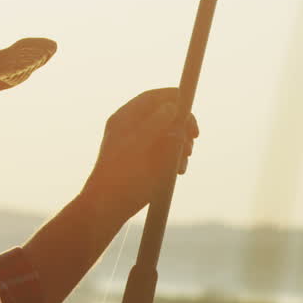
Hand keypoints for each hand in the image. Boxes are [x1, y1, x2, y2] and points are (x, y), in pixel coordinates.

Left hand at [82, 87, 199, 223]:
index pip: (153, 98)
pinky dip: (176, 158)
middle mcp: (133, 129)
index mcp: (126, 118)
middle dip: (182, 126)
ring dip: (182, 145)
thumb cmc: (123, 174)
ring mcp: (140, 145)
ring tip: (183, 161)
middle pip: (165, 115)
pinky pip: (167, 153)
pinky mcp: (146, 162)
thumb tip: (173, 106)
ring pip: (170, 135)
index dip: (174, 97)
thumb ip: (157, 121)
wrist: (109, 205)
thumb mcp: (141, 143)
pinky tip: (178, 171)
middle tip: (193, 139)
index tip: (191, 106)